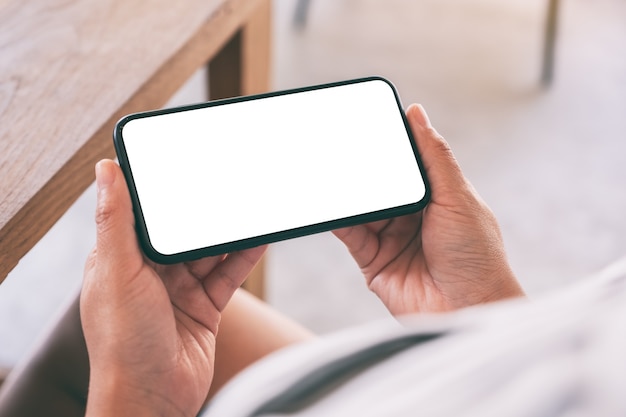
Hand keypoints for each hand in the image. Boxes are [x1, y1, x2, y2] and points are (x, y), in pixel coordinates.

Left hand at [80, 159, 264, 416]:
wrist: (154, 398)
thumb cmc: (124, 342)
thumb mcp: (118, 272)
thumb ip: (116, 221)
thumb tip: (106, 169)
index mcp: (120, 260)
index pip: (143, 215)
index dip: (162, 192)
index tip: (181, 166)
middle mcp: (150, 274)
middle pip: (182, 232)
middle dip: (202, 212)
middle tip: (226, 184)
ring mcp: (179, 291)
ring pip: (208, 252)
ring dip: (226, 233)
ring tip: (248, 208)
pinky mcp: (204, 307)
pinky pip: (227, 275)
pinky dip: (243, 258)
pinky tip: (257, 239)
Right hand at [333, 104, 523, 314]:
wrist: (467, 310)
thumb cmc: (476, 256)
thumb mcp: (457, 196)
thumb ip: (434, 156)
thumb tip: (416, 113)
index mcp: (437, 196)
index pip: (407, 163)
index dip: (389, 145)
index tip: (367, 123)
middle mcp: (412, 216)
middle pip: (380, 185)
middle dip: (362, 171)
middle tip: (339, 147)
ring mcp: (391, 238)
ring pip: (362, 208)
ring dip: (347, 194)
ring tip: (329, 173)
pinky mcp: (373, 261)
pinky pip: (350, 235)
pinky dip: (338, 220)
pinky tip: (330, 205)